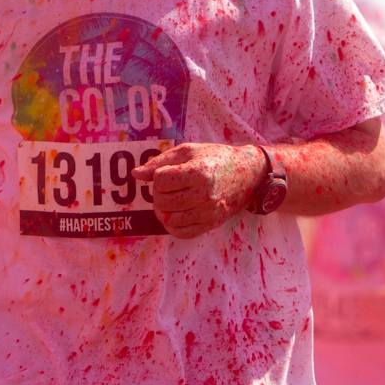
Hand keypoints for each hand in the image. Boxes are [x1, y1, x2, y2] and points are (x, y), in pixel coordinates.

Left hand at [134, 142, 264, 238]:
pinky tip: (175, 213)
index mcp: (199, 172)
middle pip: (162, 201)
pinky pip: (180, 233)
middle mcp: (205, 195)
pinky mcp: (211, 224)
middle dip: (158, 193)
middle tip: (168, 187)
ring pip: (168, 219)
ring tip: (171, 199)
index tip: (170, 172)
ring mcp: (208, 212)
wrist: (248, 174)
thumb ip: (159, 162)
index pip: (160, 180)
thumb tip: (136, 175)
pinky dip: (171, 225)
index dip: (159, 175)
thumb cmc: (215, 158)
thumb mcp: (188, 151)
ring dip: (162, 209)